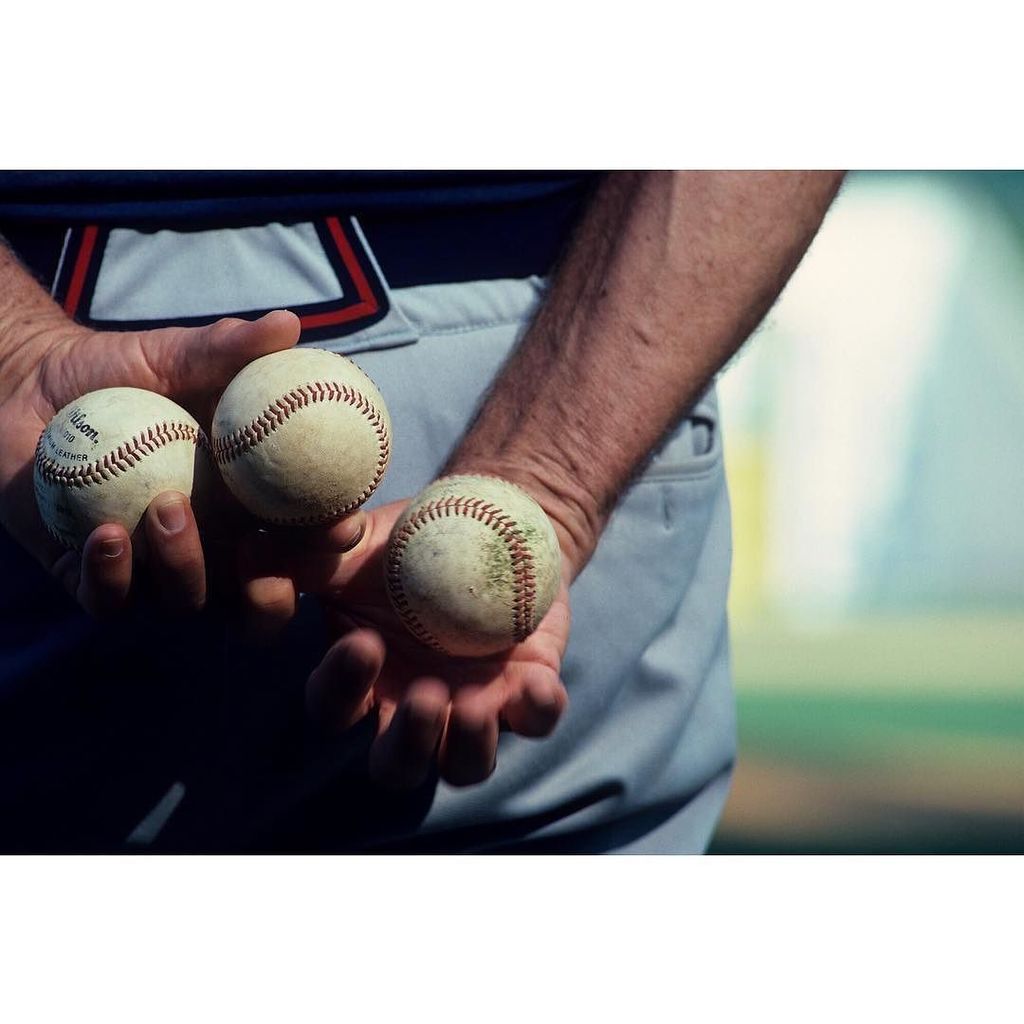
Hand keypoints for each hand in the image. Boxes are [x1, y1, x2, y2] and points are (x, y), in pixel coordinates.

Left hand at [0, 310, 304, 615]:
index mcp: (249, 507)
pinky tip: (106, 535)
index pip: (305, 538)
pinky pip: (109, 601)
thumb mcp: (178, 354)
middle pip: (259, 602)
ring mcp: (152, 571)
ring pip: (186, 602)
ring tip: (165, 506)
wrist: (31, 386)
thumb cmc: (120, 371)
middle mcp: (211, 548)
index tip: (338, 524)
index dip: (331, 543)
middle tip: (263, 563)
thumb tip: (287, 323)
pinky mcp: (91, 580)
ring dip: (186, 567)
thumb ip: (230, 347)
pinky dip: (112, 577)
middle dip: (273, 601)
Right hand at [240, 499, 571, 788]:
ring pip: (467, 765)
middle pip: (398, 767)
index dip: (343, 688)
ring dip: (468, 744)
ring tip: (471, 702)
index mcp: (363, 680)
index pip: (335, 709)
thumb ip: (301, 557)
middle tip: (424, 696)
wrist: (487, 521)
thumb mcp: (352, 546)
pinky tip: (536, 680)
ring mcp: (474, 706)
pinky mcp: (528, 688)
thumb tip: (248, 552)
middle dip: (408, 745)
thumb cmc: (407, 541)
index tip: (364, 641)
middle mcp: (412, 707)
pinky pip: (537, 719)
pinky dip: (538, 707)